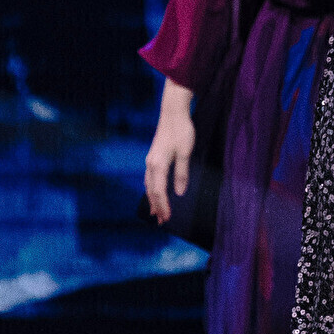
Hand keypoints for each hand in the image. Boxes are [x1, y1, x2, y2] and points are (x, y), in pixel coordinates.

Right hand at [143, 86, 196, 223]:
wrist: (173, 113)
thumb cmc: (181, 131)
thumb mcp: (185, 153)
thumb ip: (182, 173)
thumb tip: (179, 193)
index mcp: (158, 165)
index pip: (159, 192)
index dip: (163, 206)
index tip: (167, 218)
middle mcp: (150, 164)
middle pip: (151, 191)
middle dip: (156, 206)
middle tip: (161, 221)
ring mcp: (150, 160)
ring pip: (149, 185)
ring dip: (152, 199)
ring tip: (155, 211)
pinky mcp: (153, 156)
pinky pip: (149, 178)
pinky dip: (151, 188)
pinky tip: (154, 191)